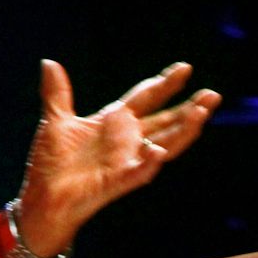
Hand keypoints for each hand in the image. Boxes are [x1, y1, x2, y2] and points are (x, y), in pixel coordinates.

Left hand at [14, 60, 219, 257]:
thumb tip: (49, 62)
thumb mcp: (56, 120)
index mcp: (114, 122)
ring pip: (165, 143)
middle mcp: (127, 140)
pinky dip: (150, 159)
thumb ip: (57, 93)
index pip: (146, 98)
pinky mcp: (120, 180)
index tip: (186, 67)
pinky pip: (141, 170)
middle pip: (166, 120)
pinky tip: (158, 149)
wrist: (44, 195)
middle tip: (213, 94)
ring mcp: (127, 160)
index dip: (165, 84)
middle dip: (189, 108)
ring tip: (200, 113)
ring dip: (183, 130)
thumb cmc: (53, 161)